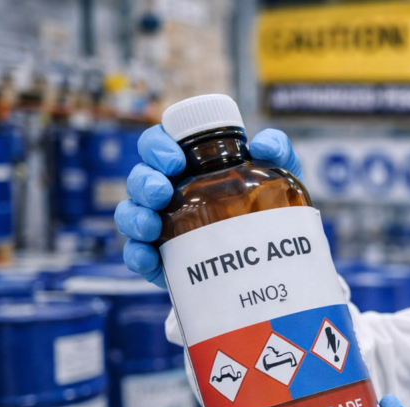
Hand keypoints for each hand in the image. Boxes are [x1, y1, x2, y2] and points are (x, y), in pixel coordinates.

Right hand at [114, 125, 302, 287]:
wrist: (272, 253)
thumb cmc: (268, 204)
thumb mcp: (279, 174)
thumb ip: (277, 151)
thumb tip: (262, 144)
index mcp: (187, 165)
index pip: (157, 145)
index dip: (157, 145)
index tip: (175, 159)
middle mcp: (168, 192)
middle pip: (140, 178)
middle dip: (144, 181)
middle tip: (163, 190)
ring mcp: (162, 225)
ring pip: (130, 213)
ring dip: (134, 216)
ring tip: (151, 225)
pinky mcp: (162, 259)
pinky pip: (137, 255)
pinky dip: (138, 256)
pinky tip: (150, 259)